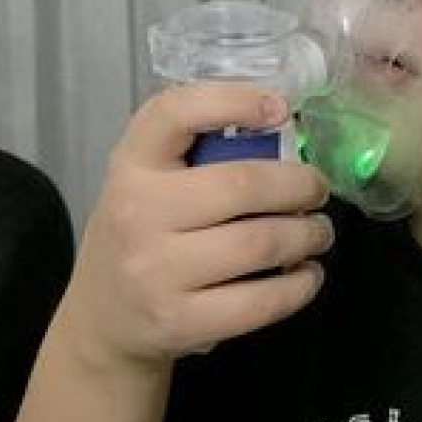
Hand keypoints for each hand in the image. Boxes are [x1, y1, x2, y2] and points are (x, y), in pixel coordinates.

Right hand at [60, 82, 332, 371]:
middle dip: (301, 186)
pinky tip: (307, 274)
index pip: (173, 113)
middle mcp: (137, 213)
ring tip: (318, 232)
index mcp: (132, 164)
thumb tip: (283, 125)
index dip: (233, 100)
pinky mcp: (181, 322)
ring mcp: (156, 272)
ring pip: (260, 243)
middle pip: (242, 186)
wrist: (103, 318)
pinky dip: (300, 286)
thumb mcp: (149, 179)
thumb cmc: (143, 232)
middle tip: (318, 190)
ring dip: (309, 235)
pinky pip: (260, 301)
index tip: (280, 107)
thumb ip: (200, 150)